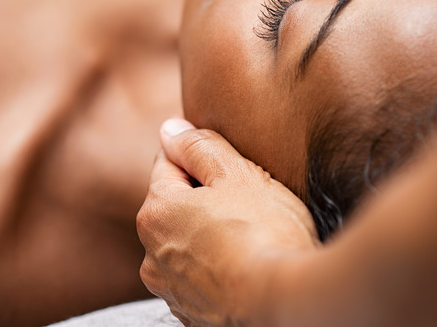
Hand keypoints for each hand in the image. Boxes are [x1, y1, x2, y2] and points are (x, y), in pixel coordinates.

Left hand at [137, 119, 317, 325]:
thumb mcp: (237, 174)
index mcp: (157, 211)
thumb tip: (170, 129)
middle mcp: (151, 253)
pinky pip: (201, 277)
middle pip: (176, 206)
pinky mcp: (191, 314)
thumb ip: (199, 147)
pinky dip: (217, 267)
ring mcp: (170, 288)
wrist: (284, 303)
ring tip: (251, 236)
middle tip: (248, 201)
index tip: (230, 165)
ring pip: (187, 243)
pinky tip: (247, 265)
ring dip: (209, 235)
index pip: (169, 164)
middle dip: (205, 198)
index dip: (200, 157)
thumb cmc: (263, 233)